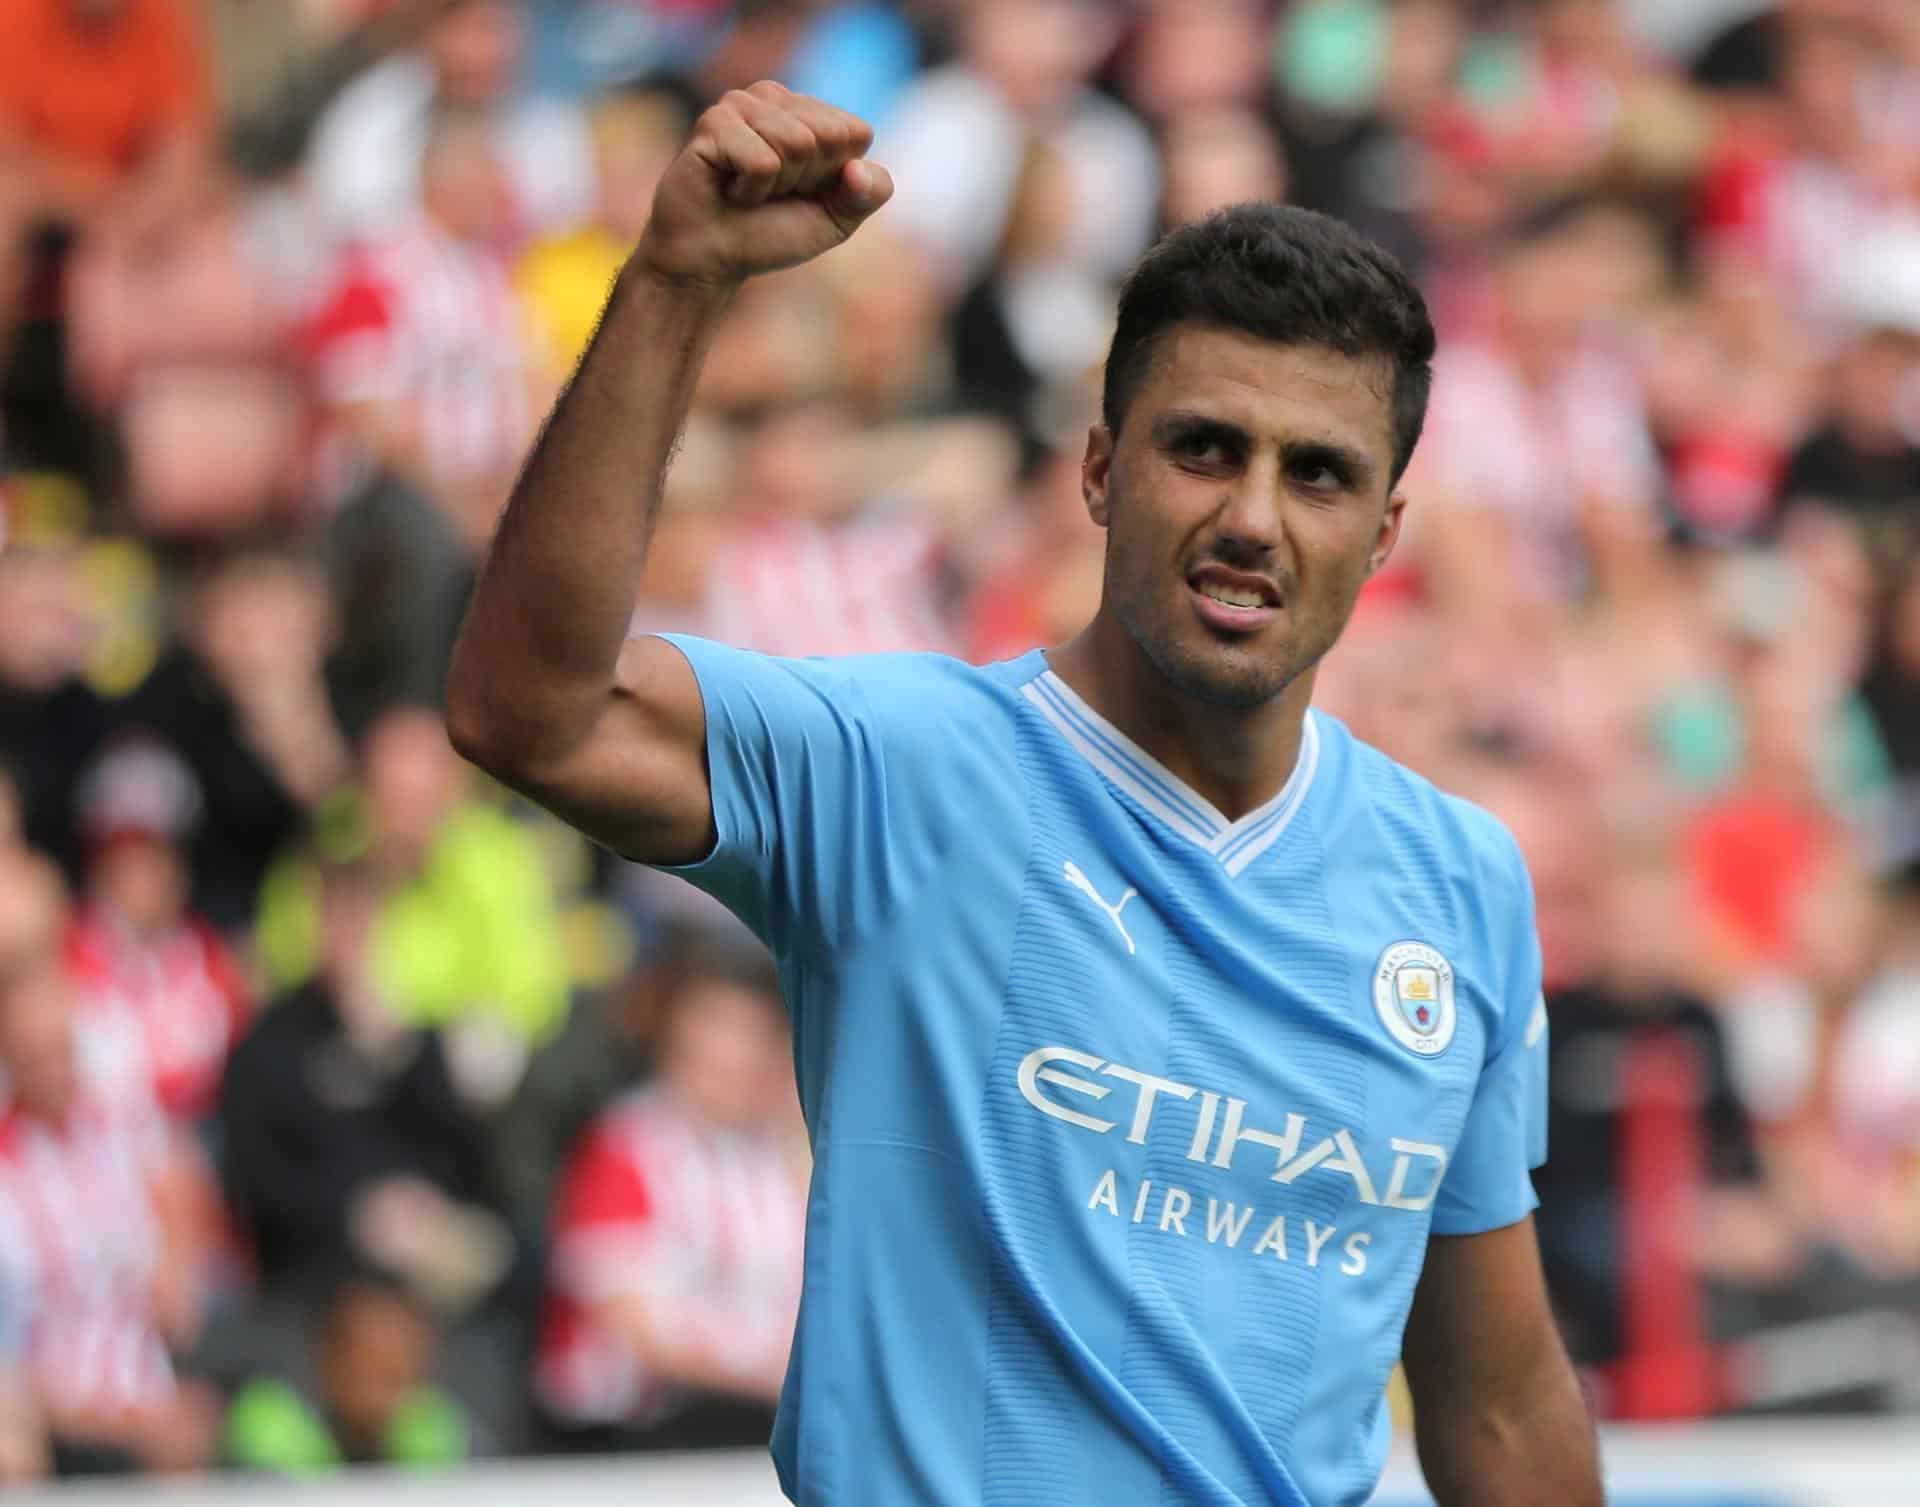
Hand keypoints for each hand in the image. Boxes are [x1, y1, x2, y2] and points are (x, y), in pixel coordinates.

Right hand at [636, 82, 892, 287]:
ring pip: (797, 143)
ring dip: (777, 186)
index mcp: (809, 112)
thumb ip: (868, 194)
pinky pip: (762, 161)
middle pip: (829, 135)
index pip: (856, 133)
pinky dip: (751, 190)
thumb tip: (859, 168)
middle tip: (773, 193)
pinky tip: (729, 188)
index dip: (835, 177)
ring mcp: (741, 104)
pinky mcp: (714, 122)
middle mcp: (775, 98)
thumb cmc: (770, 234)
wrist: (710, 260)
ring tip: (749, 190)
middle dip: (807, 179)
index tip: (802, 192)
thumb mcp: (835, 220)